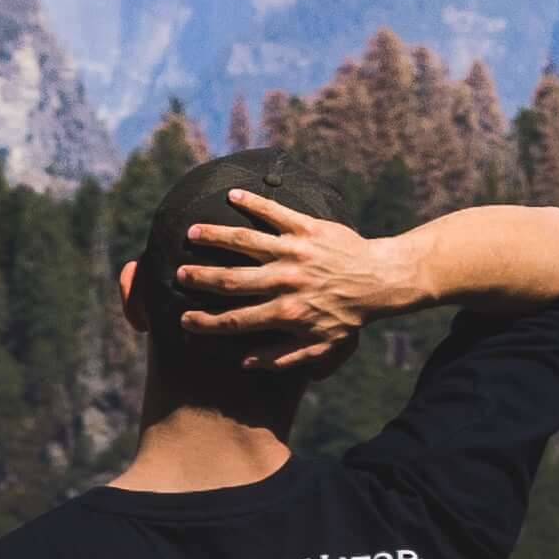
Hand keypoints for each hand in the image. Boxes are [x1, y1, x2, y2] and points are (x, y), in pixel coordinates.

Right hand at [169, 182, 430, 368]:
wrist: (379, 280)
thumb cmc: (347, 316)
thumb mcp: (320, 347)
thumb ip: (282, 358)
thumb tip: (245, 363)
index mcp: (286, 313)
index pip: (236, 320)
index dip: (206, 322)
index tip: (184, 320)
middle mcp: (285, 281)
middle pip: (232, 279)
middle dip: (202, 277)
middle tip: (178, 273)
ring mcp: (294, 251)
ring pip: (246, 241)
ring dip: (216, 236)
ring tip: (193, 232)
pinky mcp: (307, 228)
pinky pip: (275, 212)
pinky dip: (253, 202)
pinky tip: (232, 195)